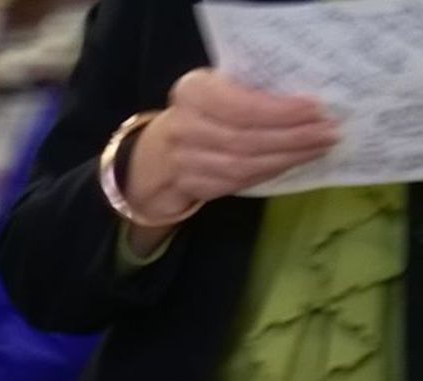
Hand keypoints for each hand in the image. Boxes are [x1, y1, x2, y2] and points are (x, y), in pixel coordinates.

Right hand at [126, 71, 337, 228]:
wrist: (158, 152)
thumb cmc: (202, 112)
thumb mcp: (218, 89)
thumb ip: (249, 92)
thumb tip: (305, 104)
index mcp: (192, 92)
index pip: (242, 107)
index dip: (281, 112)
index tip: (316, 110)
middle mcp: (183, 127)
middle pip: (246, 139)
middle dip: (292, 138)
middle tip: (328, 133)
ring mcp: (184, 162)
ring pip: (243, 165)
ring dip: (286, 158)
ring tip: (318, 149)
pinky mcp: (192, 186)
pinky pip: (237, 183)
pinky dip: (269, 173)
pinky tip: (292, 164)